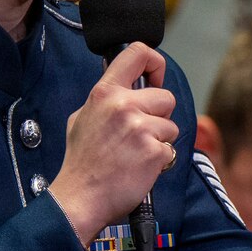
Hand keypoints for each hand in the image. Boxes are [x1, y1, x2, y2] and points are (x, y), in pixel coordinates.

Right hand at [48, 42, 178, 245]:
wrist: (80, 197)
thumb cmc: (82, 162)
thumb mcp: (83, 117)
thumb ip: (106, 99)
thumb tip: (124, 86)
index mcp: (105, 93)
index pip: (138, 52)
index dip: (155, 63)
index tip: (155, 78)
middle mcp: (123, 105)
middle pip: (165, 97)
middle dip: (159, 116)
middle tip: (139, 135)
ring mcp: (140, 128)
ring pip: (171, 126)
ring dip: (160, 141)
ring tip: (135, 154)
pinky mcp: (154, 152)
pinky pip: (171, 150)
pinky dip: (160, 161)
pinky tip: (139, 168)